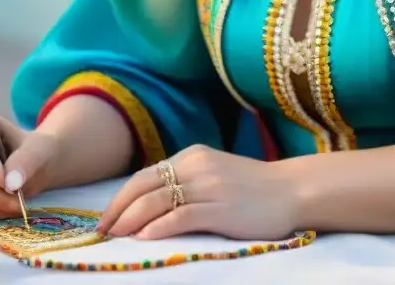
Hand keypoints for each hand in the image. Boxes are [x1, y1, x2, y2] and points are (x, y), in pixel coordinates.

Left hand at [97, 145, 298, 240]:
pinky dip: (158, 227)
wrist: (292, 191)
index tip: (107, 217)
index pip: (146, 175)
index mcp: (192, 156)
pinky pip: (181, 216)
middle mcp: (196, 166)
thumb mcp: (215, 174)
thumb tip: (150, 205)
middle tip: (102, 230)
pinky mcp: (220, 207)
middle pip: (144, 186)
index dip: (122, 197)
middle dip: (118, 209)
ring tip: (116, 236)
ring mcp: (208, 186)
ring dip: (131, 219)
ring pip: (157, 201)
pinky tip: (144, 238)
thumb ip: (187, 181)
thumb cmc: (254, 188)